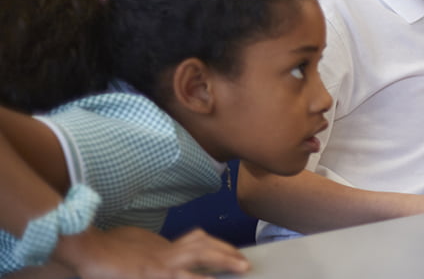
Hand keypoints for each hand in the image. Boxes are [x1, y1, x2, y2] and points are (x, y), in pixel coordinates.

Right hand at [54, 227, 248, 278]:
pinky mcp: (153, 273)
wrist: (86, 248)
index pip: (196, 241)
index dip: (215, 247)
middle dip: (226, 252)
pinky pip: (182, 277)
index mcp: (162, 245)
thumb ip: (151, 252)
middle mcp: (165, 251)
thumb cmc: (105, 248)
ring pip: (201, 254)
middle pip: (204, 244)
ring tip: (241, 266)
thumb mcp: (135, 247)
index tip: (230, 253)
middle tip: (244, 261)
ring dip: (223, 260)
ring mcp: (161, 263)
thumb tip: (159, 260)